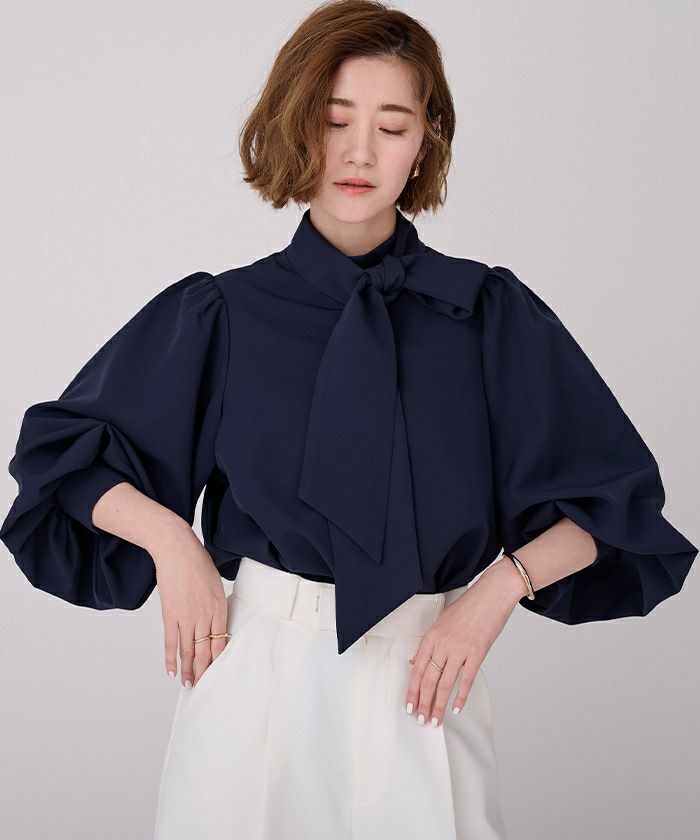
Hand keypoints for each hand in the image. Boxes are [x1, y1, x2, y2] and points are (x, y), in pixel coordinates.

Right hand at [149, 520, 228, 688]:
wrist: (177, 550)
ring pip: (188, 650)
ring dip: (188, 669)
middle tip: (203, 686)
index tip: (217, 673)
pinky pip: (170, 641)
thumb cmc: (197, 563)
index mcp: (219, 607)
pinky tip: (172, 670)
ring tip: (188, 684)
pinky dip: (171, 657)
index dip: (218, 660)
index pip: (221, 641)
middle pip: (205, 650)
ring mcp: (186, 616)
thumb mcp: (216, 584)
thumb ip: (216, 605)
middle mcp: (204, 615)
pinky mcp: (170, 614)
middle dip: (204, 671)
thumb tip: (214, 623)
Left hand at [404, 558, 525, 725]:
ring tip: (435, 720)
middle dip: (423, 703)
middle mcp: (443, 644)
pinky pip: (466, 680)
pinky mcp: (477, 653)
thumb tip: (415, 662)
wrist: (491, 595)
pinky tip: (456, 708)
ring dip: (439, 705)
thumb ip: (429, 643)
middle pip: (429, 680)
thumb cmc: (468, 607)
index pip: (417, 669)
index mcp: (432, 636)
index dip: (412, 691)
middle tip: (421, 720)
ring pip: (445, 684)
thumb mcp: (442, 621)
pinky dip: (460, 697)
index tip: (410, 706)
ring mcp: (460, 649)